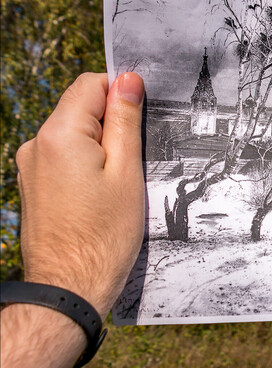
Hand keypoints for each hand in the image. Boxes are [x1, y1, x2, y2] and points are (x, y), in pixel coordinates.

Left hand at [15, 72, 145, 317]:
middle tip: (137, 157)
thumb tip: (128, 80)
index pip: (91, 84)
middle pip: (81, 108)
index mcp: (59, 135)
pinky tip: (104, 193)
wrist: (69, 287)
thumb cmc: (104, 235)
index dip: (121, 94)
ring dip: (102, 146)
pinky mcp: (34, 184)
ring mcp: (31, 166)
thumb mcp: (128, 172)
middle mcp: (37, 144)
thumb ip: (126, 121)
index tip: (144, 120)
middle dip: (113, 123)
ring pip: (74, 133)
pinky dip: (87, 163)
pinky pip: (64, 157)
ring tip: (122, 181)